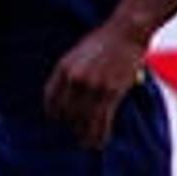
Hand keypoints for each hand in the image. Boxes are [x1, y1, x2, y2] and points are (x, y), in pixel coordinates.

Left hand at [44, 17, 147, 148]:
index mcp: (62, 69)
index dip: (53, 113)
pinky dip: (100, 134)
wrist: (126, 31)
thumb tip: (68, 94)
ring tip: (85, 144)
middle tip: (73, 136)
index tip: (56, 121)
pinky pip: (102, 120)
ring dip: (84, 135)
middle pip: (65, 112)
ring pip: (83, 120)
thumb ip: (71, 73)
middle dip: (69, 126)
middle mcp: (74, 79)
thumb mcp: (77, 54)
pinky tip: (99, 143)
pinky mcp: (111, 92)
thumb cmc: (104, 41)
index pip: (50, 98)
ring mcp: (92, 86)